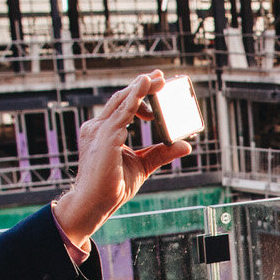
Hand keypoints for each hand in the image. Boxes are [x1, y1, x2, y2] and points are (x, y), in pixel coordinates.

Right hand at [49, 71, 193, 247]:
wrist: (94, 203)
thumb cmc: (112, 186)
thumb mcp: (143, 165)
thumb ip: (161, 153)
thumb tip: (185, 145)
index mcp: (103, 131)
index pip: (121, 106)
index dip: (138, 93)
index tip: (155, 84)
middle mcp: (97, 127)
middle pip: (122, 98)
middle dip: (142, 85)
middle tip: (161, 76)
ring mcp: (99, 130)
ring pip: (122, 101)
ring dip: (141, 88)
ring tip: (158, 79)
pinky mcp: (105, 137)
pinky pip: (123, 114)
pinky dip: (135, 99)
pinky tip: (145, 88)